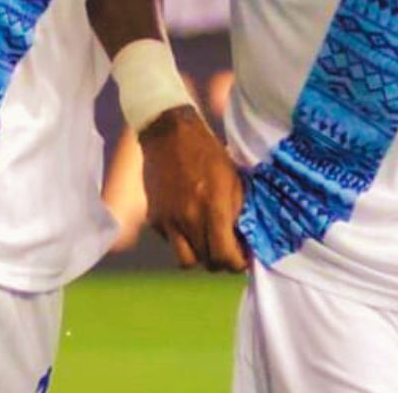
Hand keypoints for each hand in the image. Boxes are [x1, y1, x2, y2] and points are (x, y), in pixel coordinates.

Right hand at [139, 106, 248, 271]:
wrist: (169, 134)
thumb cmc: (208, 153)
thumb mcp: (233, 180)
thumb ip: (237, 213)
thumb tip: (243, 240)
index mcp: (212, 208)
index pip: (224, 256)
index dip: (237, 263)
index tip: (243, 258)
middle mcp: (188, 219)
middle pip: (207, 262)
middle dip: (221, 261)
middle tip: (228, 250)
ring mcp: (168, 221)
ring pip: (185, 261)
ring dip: (199, 256)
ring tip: (207, 242)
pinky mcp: (155, 219)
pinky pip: (171, 242)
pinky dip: (183, 239)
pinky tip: (189, 223)